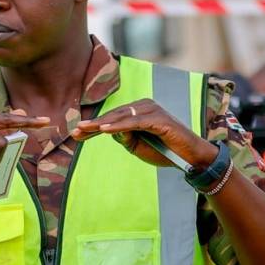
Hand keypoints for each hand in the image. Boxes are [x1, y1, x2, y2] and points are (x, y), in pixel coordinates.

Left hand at [72, 99, 216, 169]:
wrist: (189, 158)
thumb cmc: (164, 151)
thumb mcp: (137, 147)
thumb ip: (124, 138)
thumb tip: (108, 130)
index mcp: (137, 112)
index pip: (111, 119)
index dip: (93, 126)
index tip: (76, 134)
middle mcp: (144, 106)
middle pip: (113, 115)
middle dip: (93, 125)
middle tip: (75, 132)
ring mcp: (152, 111)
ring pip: (122, 117)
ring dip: (102, 124)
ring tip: (85, 129)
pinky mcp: (159, 119)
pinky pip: (135, 122)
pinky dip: (119, 126)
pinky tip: (105, 130)